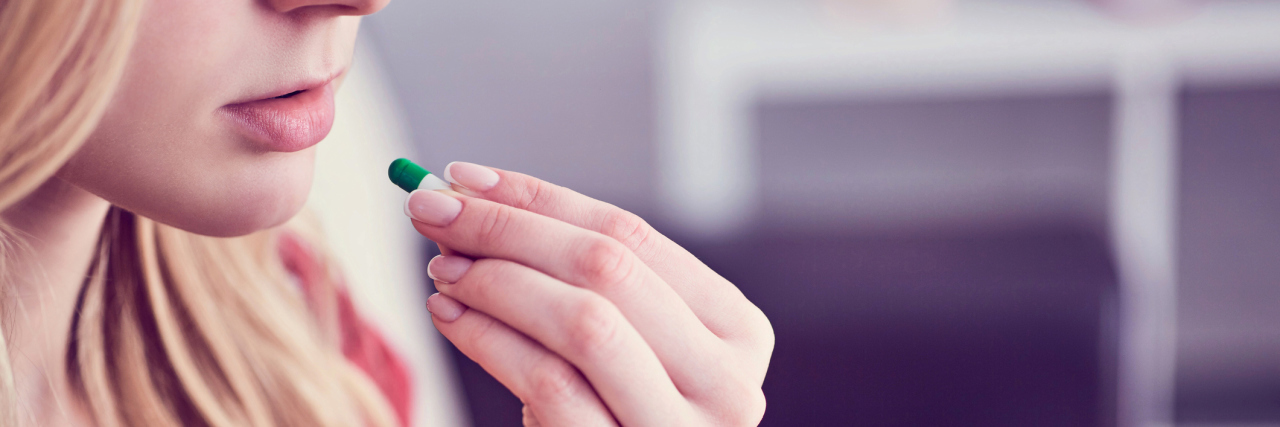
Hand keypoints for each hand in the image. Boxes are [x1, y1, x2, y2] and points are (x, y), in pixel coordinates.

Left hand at [406, 162, 773, 425]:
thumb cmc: (614, 411)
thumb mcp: (622, 344)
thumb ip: (577, 276)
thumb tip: (468, 192)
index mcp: (737, 328)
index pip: (630, 235)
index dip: (540, 200)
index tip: (463, 178)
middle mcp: (727, 379)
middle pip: (607, 270)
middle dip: (508, 230)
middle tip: (433, 211)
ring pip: (584, 324)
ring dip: (497, 282)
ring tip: (442, 268)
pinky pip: (549, 386)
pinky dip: (488, 340)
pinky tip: (451, 318)